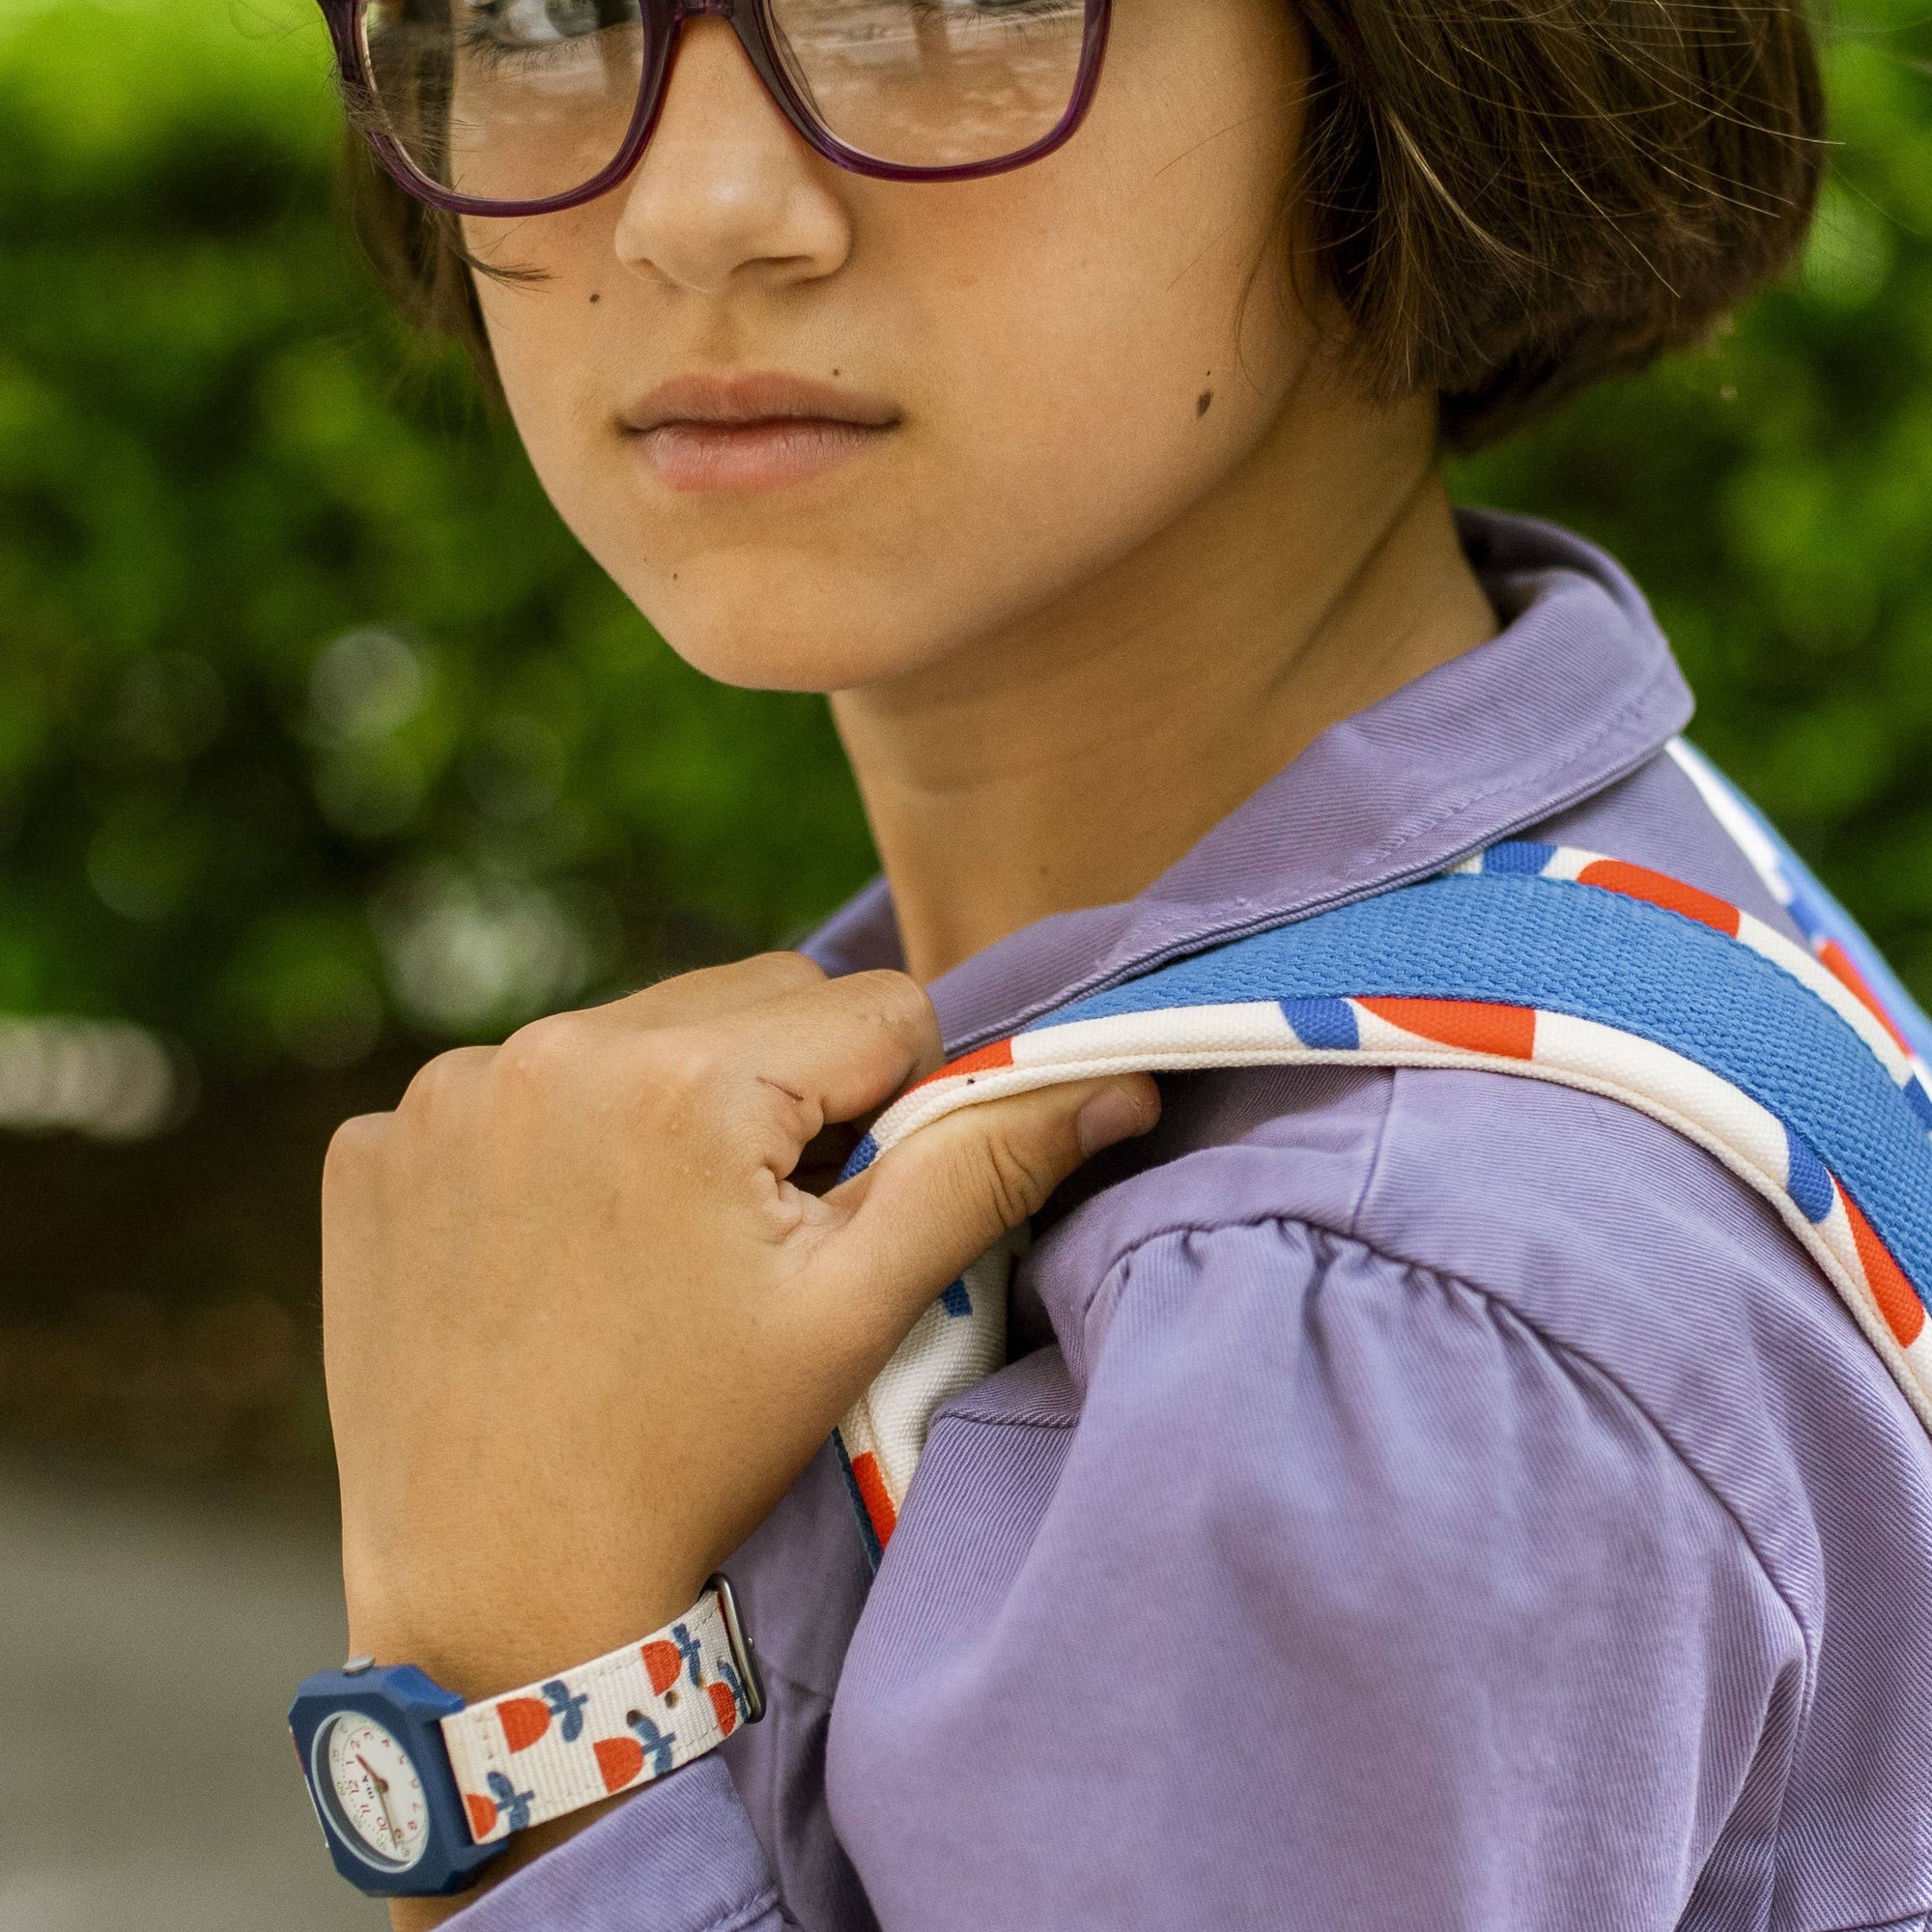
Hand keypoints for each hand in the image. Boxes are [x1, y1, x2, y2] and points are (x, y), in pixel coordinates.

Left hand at [321, 954, 1156, 1914]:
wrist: (501, 1589)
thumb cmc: (700, 1456)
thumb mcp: (861, 1309)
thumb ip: (988, 1166)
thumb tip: (1120, 1082)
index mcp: (686, 1077)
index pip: (876, 1007)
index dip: (897, 1106)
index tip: (844, 1213)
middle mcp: (547, 1049)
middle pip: (755, 999)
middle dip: (789, 1092)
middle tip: (757, 1235)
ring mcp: (442, 1094)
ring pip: (638, 1029)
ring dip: (675, 1101)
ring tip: (655, 1244)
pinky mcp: (375, 1145)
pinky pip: (515, 1084)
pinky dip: (554, 1139)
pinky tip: (552, 1248)